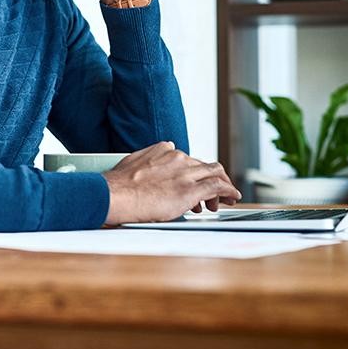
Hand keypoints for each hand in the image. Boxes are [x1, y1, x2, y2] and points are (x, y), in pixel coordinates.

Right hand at [101, 142, 241, 223]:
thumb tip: (147, 168)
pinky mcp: (190, 189)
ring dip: (223, 185)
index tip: (194, 181)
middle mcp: (177, 157)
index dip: (194, 172)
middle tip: (213, 193)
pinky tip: (232, 197)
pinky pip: (218, 186)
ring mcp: (185, 173)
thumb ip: (146, 162)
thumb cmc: (118, 186)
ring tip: (225, 198)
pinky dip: (229, 190)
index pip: (188, 158)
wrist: (115, 195)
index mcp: (163, 150)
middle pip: (204, 165)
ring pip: (215, 172)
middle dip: (212, 178)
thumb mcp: (133, 164)